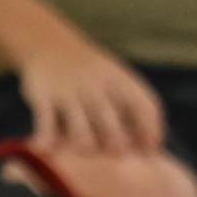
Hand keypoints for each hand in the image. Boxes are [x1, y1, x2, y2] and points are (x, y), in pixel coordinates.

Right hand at [19, 39, 167, 159]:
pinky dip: (47, 139)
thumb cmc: (92, 73)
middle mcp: (96, 86)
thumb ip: (136, 108)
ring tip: (85, 151)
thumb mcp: (117, 79)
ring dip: (86, 148)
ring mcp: (70, 91)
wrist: (48, 42)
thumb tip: (153, 152)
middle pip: (114, 129)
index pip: (145, 109)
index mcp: (120, 81)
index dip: (151, 134)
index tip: (149, 152)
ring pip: (82, 134)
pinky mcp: (44, 95)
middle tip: (114, 155)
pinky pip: (47, 124)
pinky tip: (46, 148)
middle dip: (118, 148)